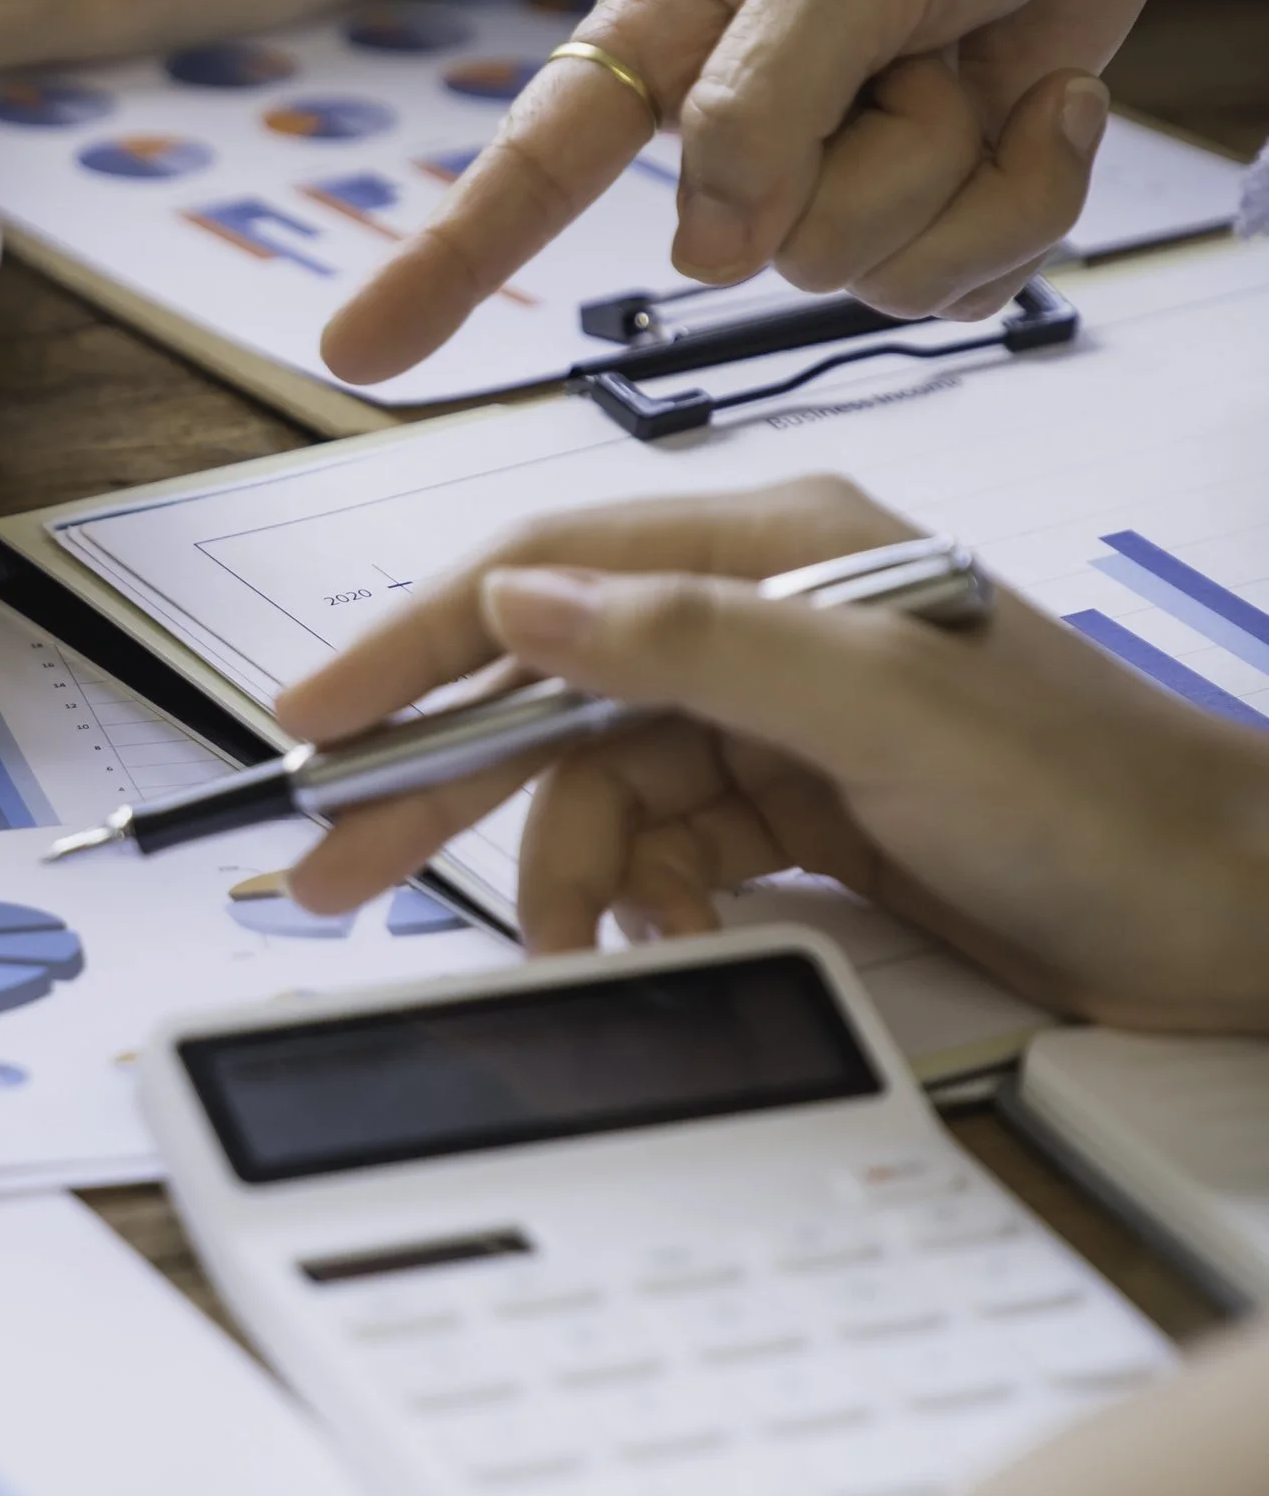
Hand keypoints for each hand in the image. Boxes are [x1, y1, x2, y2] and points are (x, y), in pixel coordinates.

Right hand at [276, 477, 1268, 1031]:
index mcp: (779, 547)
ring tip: (556, 948)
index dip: (417, 644)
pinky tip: (648, 938)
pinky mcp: (806, 812)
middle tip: (335, 867)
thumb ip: (696, 638)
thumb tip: (524, 597)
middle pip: (550, 688)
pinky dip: (638, 900)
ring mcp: (784, 719)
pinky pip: (664, 850)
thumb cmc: (1099, 795)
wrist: (1229, 916)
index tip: (318, 717)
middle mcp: (768, 619)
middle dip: (439, 777)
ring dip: (559, 871)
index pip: (549, 573)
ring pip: (599, 786)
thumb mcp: (886, 704)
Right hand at [321, 0, 1265, 385]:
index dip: (446, 263)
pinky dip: (1029, 194)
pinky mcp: (938, 197)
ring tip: (978, 57)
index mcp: (669, 26)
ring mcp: (843, 165)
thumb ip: (766, 100)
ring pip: (868, 272)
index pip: (534, 162)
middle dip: (875, 157)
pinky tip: (1044, 102)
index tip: (357, 351)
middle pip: (760, 248)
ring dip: (965, 169)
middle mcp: (740, 115)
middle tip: (922, 42)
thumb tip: (709, 249)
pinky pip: (965, 280)